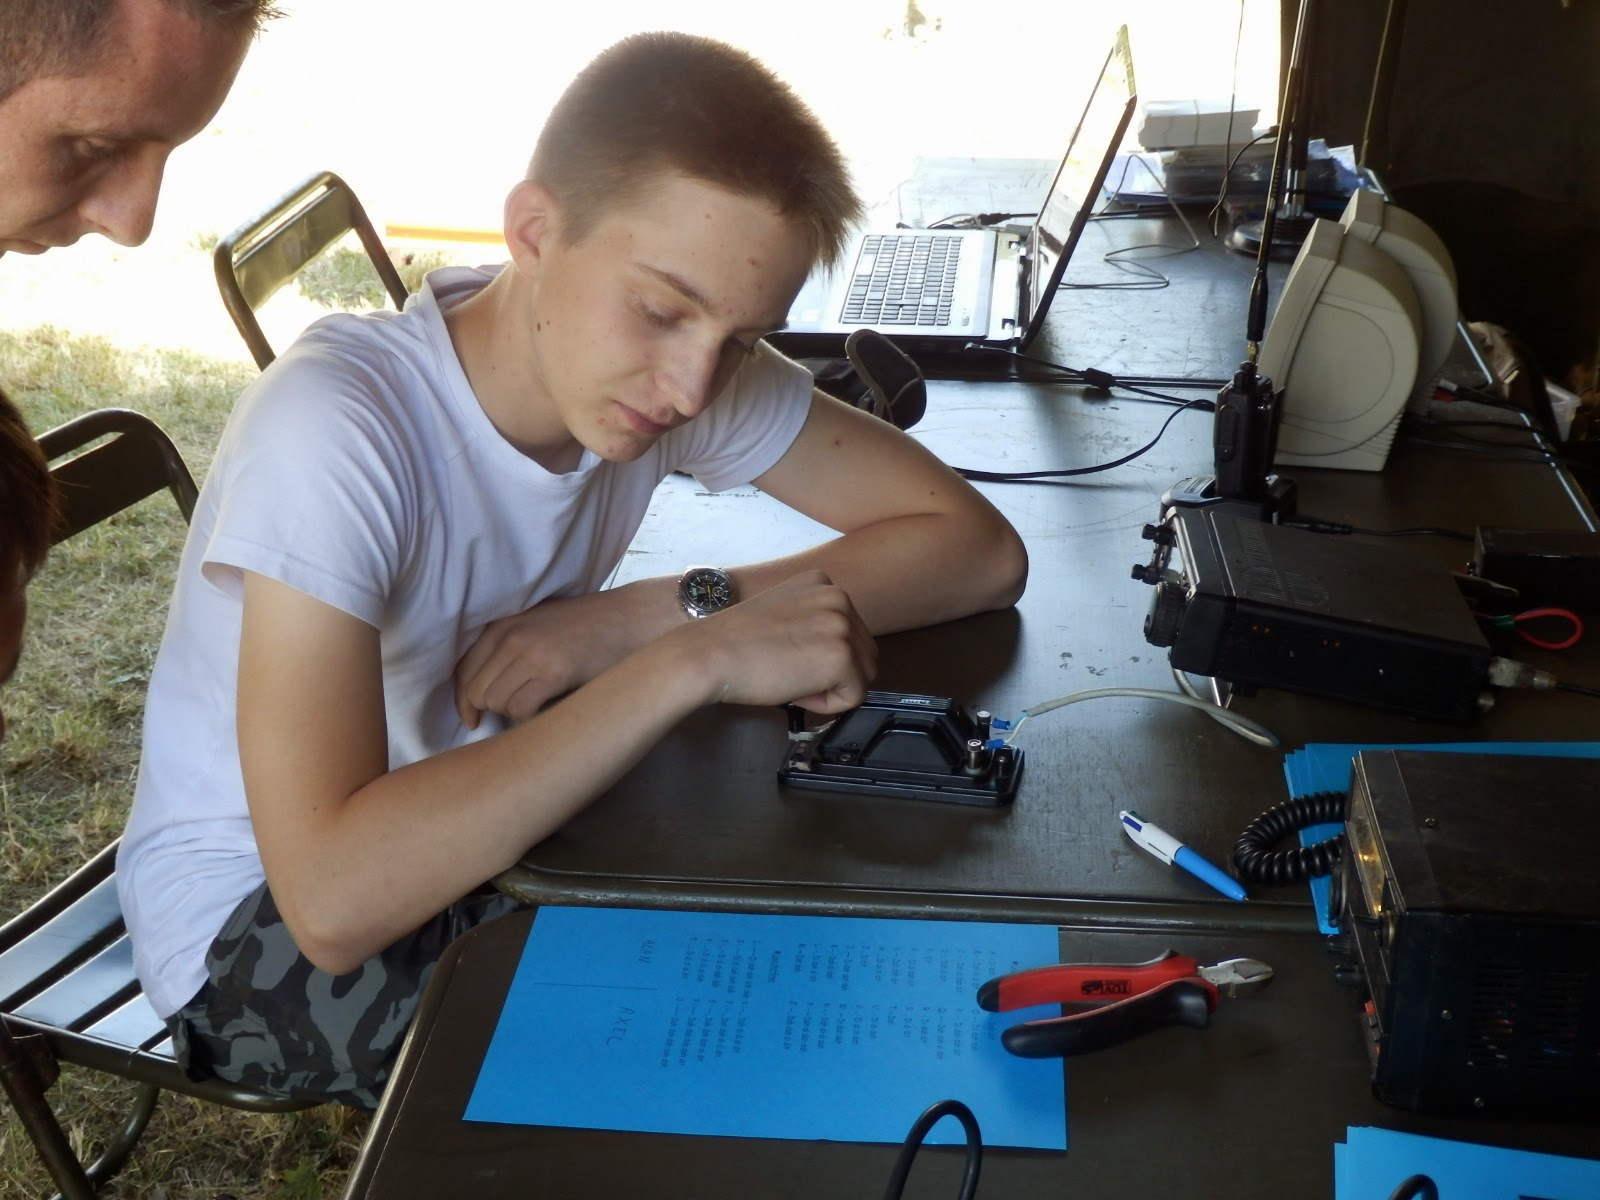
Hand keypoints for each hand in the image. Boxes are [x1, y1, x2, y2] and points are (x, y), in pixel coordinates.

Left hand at [455, 592, 636, 727]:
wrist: (632, 618)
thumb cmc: (590, 626)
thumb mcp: (539, 624)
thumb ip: (510, 646)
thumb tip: (484, 689)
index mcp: (503, 624)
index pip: (465, 670)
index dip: (464, 701)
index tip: (472, 719)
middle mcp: (511, 636)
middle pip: (477, 691)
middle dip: (490, 710)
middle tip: (513, 715)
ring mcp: (530, 653)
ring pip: (496, 702)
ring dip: (513, 713)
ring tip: (538, 706)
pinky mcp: (552, 672)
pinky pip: (521, 709)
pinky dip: (530, 719)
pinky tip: (549, 710)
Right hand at [678, 570, 876, 713]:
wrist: (709, 655)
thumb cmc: (733, 642)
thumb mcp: (781, 613)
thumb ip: (812, 622)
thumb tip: (830, 653)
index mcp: (823, 583)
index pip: (849, 632)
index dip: (821, 656)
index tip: (788, 655)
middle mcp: (839, 598)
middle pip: (863, 654)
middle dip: (832, 674)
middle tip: (788, 671)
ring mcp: (842, 626)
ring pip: (862, 677)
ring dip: (829, 689)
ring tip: (790, 678)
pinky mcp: (841, 657)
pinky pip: (852, 697)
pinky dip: (825, 705)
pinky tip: (794, 689)